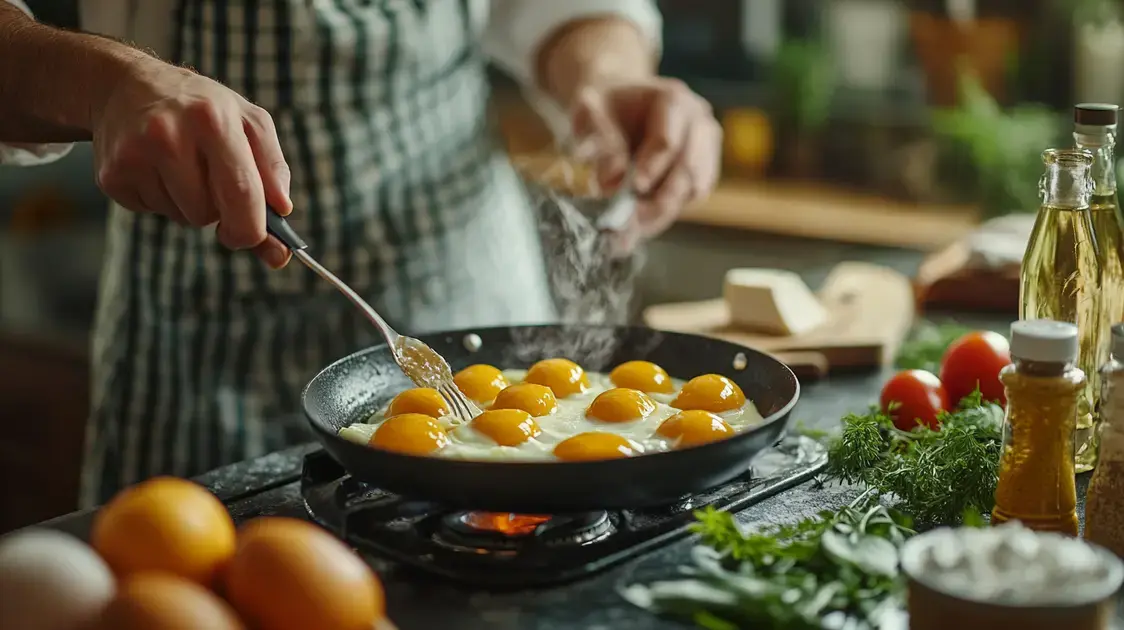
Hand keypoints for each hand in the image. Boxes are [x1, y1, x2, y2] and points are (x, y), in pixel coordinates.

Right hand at [91, 57, 292, 267]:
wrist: (127, 86)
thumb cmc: (202, 109)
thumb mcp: (247, 121)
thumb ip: (273, 168)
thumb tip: (283, 212)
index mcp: (213, 119)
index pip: (241, 191)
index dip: (252, 227)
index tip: (254, 236)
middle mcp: (169, 134)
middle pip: (207, 213)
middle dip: (222, 219)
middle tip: (220, 197)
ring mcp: (135, 155)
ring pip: (183, 218)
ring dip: (192, 206)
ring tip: (183, 168)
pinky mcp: (112, 175)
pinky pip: (154, 213)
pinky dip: (164, 201)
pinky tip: (158, 169)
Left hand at [571, 77, 721, 247]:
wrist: (619, 104)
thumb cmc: (605, 105)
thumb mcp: (589, 112)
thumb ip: (597, 139)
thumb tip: (613, 178)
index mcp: (673, 100)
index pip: (668, 142)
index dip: (651, 169)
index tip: (633, 189)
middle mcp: (698, 124)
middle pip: (689, 171)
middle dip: (659, 200)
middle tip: (630, 222)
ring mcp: (705, 148)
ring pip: (694, 190)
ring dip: (663, 211)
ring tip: (631, 227)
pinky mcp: (702, 171)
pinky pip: (690, 199)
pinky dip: (666, 213)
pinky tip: (640, 221)